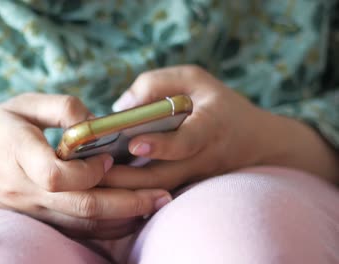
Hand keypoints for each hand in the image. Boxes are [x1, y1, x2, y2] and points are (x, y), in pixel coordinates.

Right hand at [0, 93, 171, 238]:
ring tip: (154, 207)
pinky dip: (104, 228)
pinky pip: (74, 229)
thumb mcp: (18, 104)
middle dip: (127, 203)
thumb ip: (58, 106)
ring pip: (82, 222)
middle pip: (81, 206)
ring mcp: (32, 209)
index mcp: (20, 155)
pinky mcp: (37, 218)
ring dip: (121, 218)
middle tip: (162, 196)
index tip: (111, 155)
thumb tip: (93, 119)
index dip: (89, 169)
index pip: (57, 174)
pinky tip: (128, 219)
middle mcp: (28, 190)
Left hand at [103, 66, 338, 189]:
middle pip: (160, 177)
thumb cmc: (219, 104)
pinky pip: (154, 194)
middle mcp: (202, 159)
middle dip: (123, 178)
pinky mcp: (185, 188)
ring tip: (88, 181)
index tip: (133, 144)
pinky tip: (103, 186)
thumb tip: (119, 107)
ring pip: (154, 192)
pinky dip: (130, 193)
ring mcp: (194, 179)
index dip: (161, 145)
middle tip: (88, 172)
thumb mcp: (195, 79)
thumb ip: (156, 84)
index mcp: (210, 127)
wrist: (256, 143)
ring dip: (121, 190)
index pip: (187, 142)